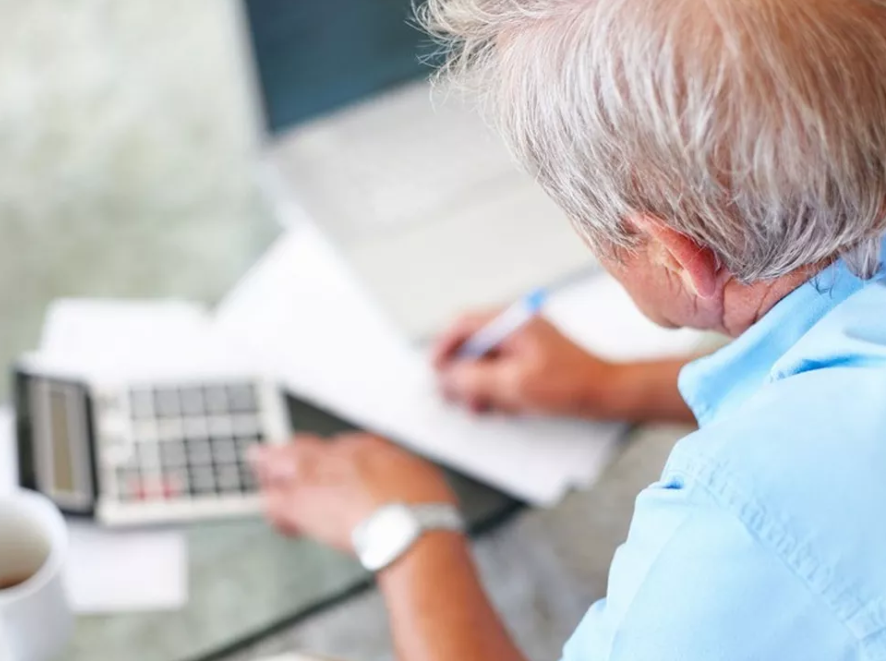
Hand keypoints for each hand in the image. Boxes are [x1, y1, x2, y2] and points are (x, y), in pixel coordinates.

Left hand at [248, 433, 456, 551]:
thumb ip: (406, 474)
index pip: (341, 444)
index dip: (330, 456)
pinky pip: (274, 502)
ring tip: (260, 467)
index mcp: (371, 447)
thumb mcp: (425, 478)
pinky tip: (279, 520)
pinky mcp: (303, 503)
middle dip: (289, 451)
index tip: (329, 463)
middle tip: (275, 454)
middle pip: (305, 446)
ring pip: (280, 461)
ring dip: (269, 466)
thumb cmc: (424, 509)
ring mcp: (319, 475)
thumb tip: (409, 481)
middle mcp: (341, 454)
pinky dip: (274, 510)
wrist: (410, 528)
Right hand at [432, 311, 616, 416]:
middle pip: (472, 342)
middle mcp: (516, 325)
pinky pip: (503, 369)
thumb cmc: (567, 385)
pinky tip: (498, 407)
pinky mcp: (533, 358)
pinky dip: (494, 386)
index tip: (435, 372)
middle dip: (460, 371)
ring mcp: (525, 341)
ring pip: (486, 359)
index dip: (443, 348)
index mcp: (512, 321)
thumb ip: (474, 379)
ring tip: (477, 408)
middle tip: (453, 397)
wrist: (608, 393)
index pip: (463, 323)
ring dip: (476, 383)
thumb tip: (446, 376)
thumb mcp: (513, 385)